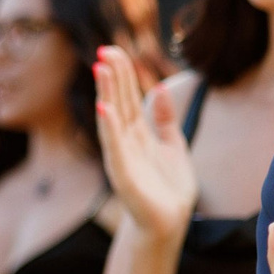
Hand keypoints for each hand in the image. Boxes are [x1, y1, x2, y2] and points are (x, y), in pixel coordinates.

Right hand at [94, 46, 198, 239]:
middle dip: (113, 77)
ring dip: (107, 95)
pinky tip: (105, 109)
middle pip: (119, 102)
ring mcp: (123, 157)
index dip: (123, 75)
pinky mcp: (124, 175)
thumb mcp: (172, 145)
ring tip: (101, 70)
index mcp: (138, 133)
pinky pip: (115, 148)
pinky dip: (109, 129)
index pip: (128, 97)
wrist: (169, 224)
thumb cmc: (168, 187)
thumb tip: (161, 89)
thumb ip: (165, 119)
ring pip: (113, 120)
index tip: (115, 50)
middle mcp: (126, 142)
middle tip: (105, 50)